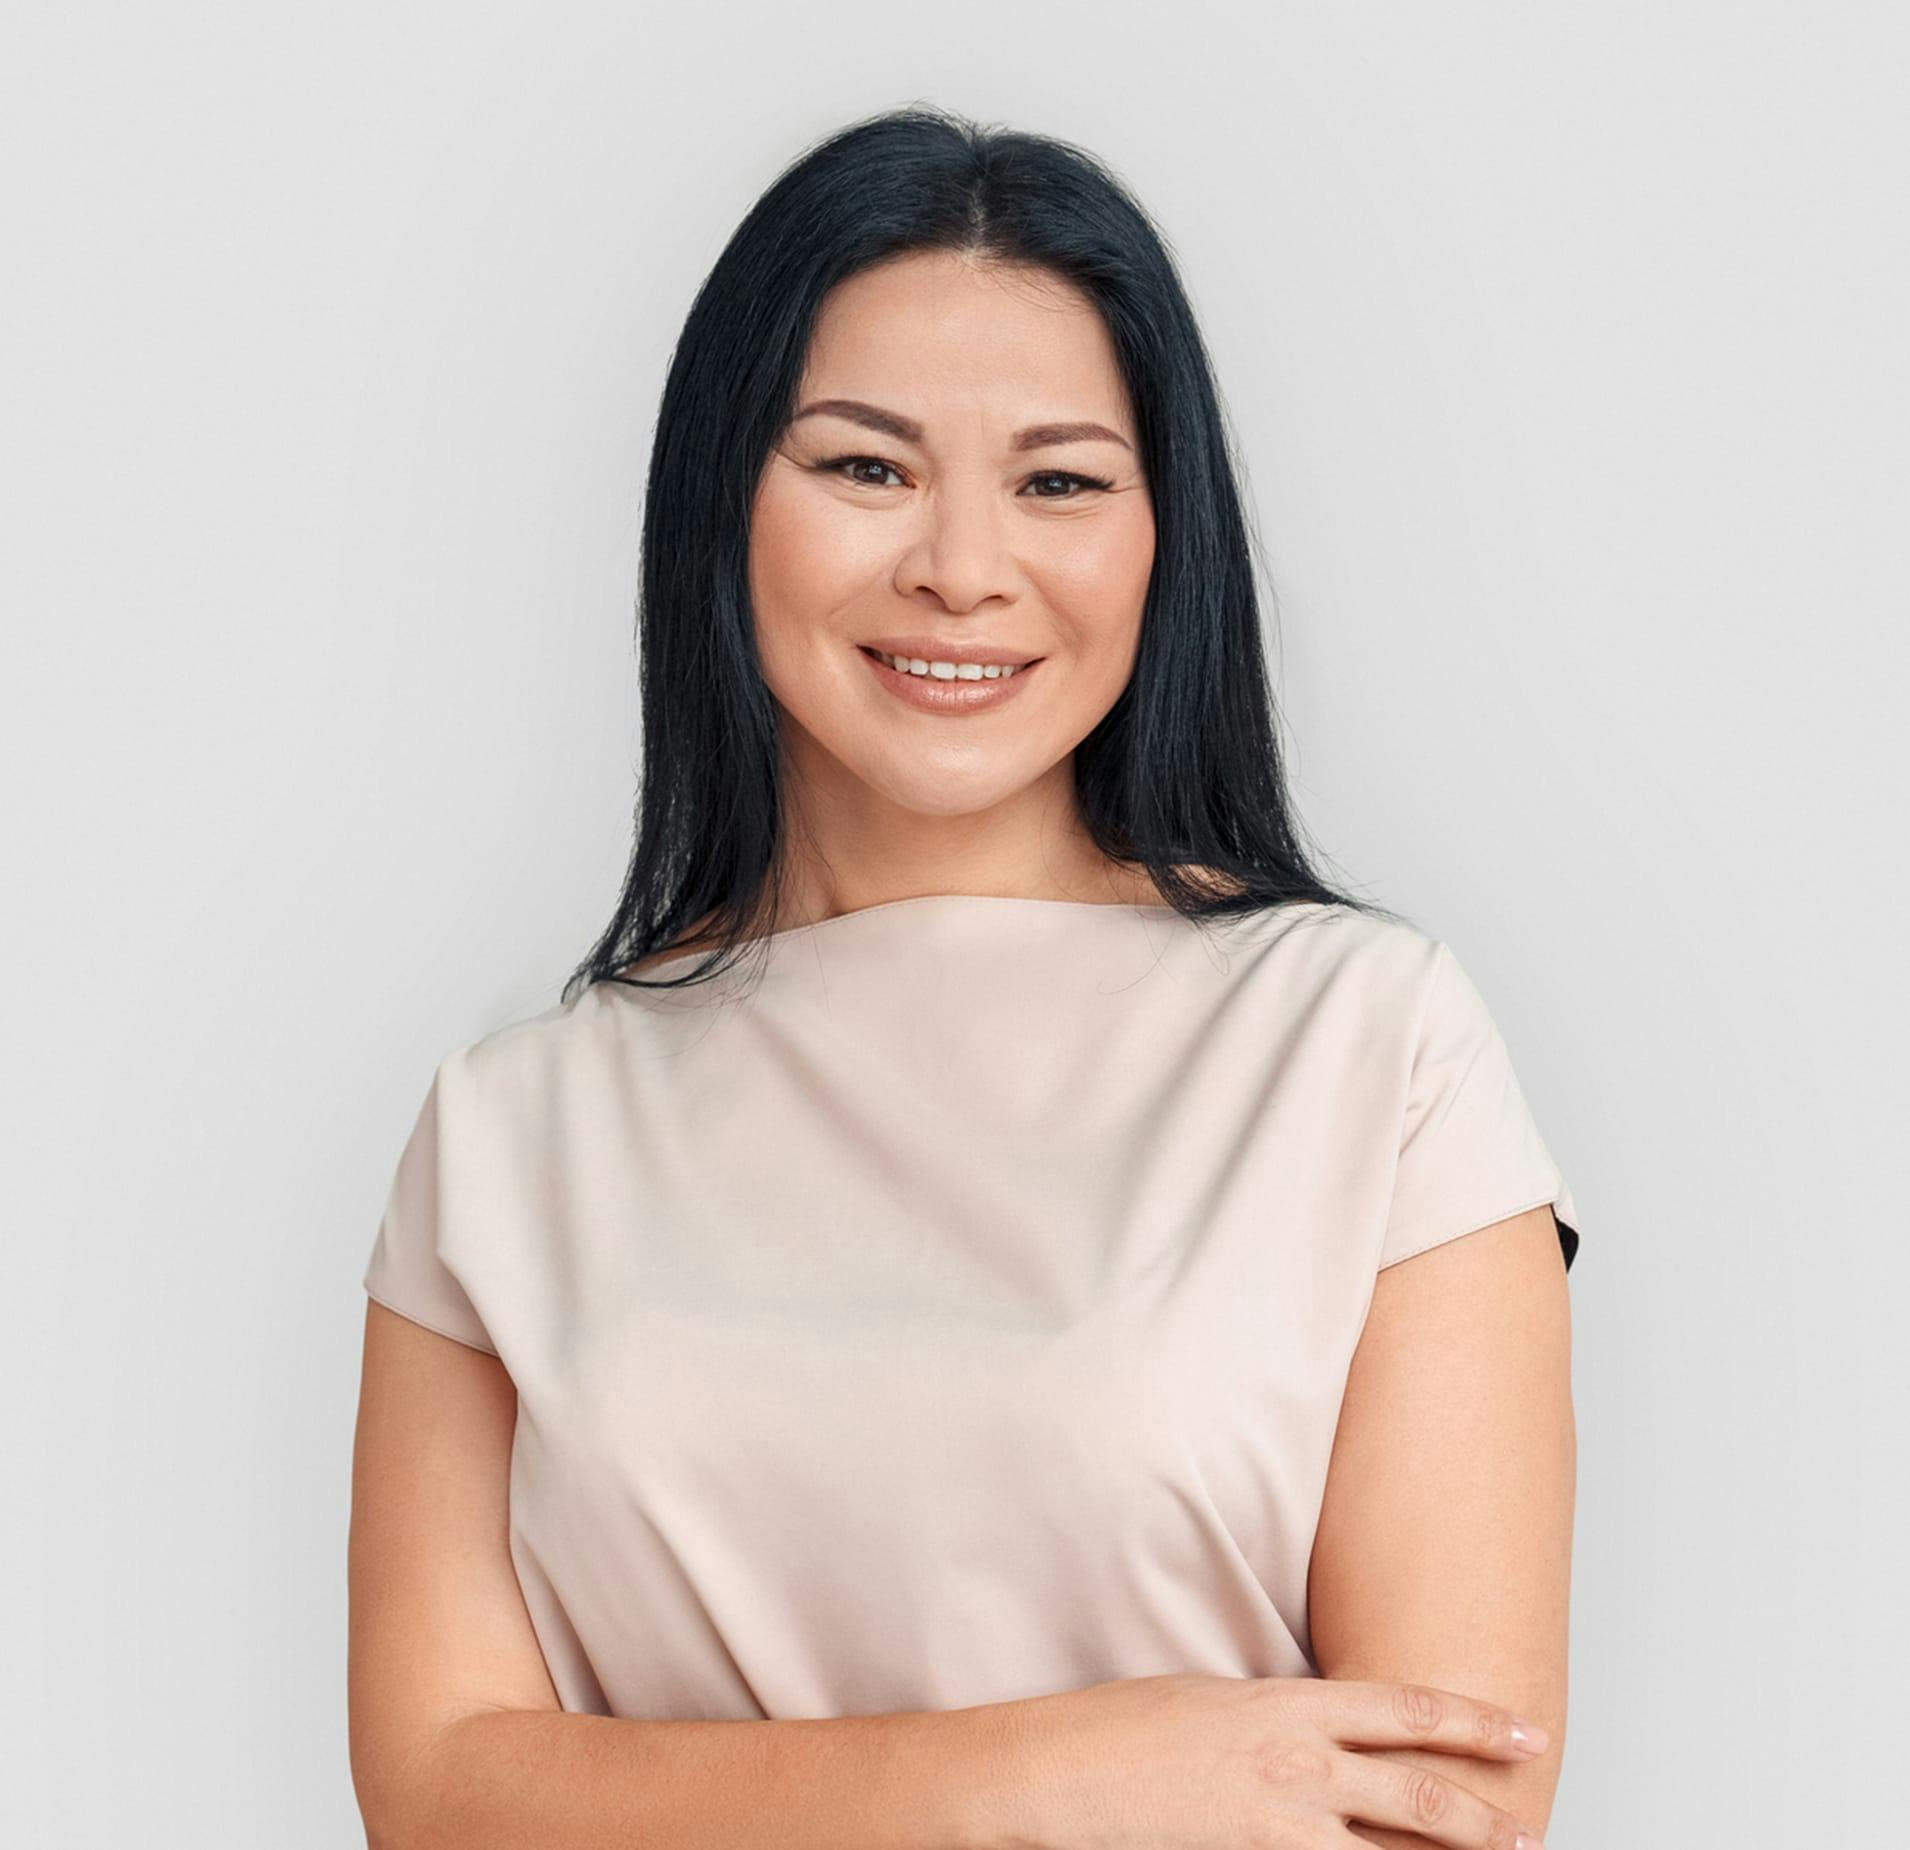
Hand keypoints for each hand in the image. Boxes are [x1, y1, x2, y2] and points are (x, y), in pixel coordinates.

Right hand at [994, 1670, 1547, 1847]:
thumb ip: (1282, 1721)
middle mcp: (1300, 1765)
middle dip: (1484, 1812)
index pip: (1407, 1710)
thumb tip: (1323, 1739)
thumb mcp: (1218, 1702)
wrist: (1066, 1774)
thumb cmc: (1128, 1728)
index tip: (1525, 1733)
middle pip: (1420, 1791)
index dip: (1475, 1722)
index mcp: (1291, 1706)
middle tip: (1528, 1824)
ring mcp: (1281, 1826)